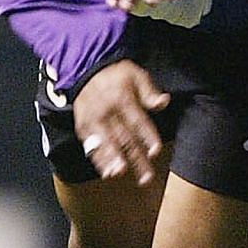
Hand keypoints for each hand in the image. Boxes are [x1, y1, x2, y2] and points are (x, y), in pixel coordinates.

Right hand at [73, 60, 170, 184]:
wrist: (85, 70)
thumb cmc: (115, 75)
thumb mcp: (136, 75)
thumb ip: (149, 91)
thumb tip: (164, 102)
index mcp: (122, 98)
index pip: (138, 121)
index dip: (147, 137)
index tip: (155, 151)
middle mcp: (107, 111)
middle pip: (124, 138)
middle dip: (135, 158)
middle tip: (146, 176)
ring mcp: (93, 120)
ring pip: (106, 144)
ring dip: (113, 160)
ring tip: (120, 173)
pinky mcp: (83, 127)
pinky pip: (91, 146)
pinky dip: (99, 160)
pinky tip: (106, 172)